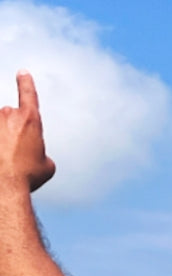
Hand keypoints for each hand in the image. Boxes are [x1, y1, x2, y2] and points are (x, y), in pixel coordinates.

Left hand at [0, 73, 54, 191]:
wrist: (4, 185)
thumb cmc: (25, 175)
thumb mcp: (47, 167)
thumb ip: (42, 153)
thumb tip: (36, 155)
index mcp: (30, 120)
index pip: (28, 93)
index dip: (26, 83)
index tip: (23, 73)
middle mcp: (8, 115)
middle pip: (10, 118)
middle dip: (12, 134)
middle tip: (16, 157)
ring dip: (2, 142)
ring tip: (5, 162)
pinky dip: (0, 149)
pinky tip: (2, 158)